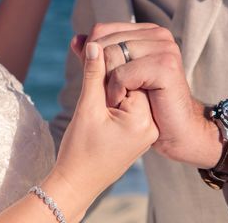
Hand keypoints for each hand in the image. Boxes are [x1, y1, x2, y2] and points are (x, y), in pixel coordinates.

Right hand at [51, 40, 157, 214]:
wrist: (78, 184)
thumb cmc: (80, 152)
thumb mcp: (86, 109)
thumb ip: (93, 73)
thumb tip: (93, 42)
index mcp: (142, 119)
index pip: (130, 73)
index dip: (108, 64)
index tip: (89, 63)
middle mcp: (149, 121)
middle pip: (132, 77)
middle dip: (108, 67)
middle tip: (88, 69)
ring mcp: (145, 125)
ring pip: (128, 85)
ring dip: (108, 77)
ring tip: (91, 89)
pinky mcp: (137, 126)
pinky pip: (126, 97)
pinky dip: (110, 90)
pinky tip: (96, 93)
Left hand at [79, 23, 223, 169]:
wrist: (178, 131)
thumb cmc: (148, 106)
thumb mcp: (117, 78)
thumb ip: (98, 57)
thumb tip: (76, 39)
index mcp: (148, 32)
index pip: (102, 30)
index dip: (91, 54)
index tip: (99, 80)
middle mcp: (159, 34)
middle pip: (103, 42)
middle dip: (98, 71)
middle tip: (108, 95)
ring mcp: (165, 48)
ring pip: (111, 56)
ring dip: (106, 85)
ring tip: (117, 101)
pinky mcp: (165, 66)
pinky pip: (122, 74)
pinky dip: (115, 92)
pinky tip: (122, 104)